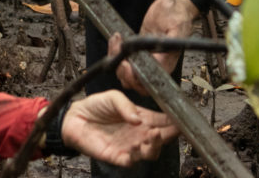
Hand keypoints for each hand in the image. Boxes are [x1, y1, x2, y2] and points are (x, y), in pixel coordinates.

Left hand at [59, 90, 178, 164]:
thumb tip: (138, 119)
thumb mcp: (112, 97)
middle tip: (173, 129)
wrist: (75, 117)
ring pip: (150, 152)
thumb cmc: (96, 106)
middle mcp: (138, 133)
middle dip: (170, 135)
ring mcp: (129, 146)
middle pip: (161, 138)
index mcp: (141, 118)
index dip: (174, 121)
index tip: (183, 119)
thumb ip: (126, 105)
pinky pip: (131, 161)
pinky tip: (135, 146)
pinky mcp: (117, 156)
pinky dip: (136, 156)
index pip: (163, 121)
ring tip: (153, 135)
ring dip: (155, 146)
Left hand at [110, 0, 198, 93]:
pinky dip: (115, 54)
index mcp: (166, 63)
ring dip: (116, 61)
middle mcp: (156, 64)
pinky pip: (123, 61)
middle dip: (122, 71)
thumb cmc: (178, 14)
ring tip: (116, 41)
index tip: (128, 65)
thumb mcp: (177, 25)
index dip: (136, 78)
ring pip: (126, 74)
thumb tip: (162, 52)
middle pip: (135, 83)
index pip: (149, 81)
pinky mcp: (137, 51)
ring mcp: (145, 58)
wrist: (173, 5)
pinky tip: (115, 40)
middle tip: (118, 52)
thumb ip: (171, 40)